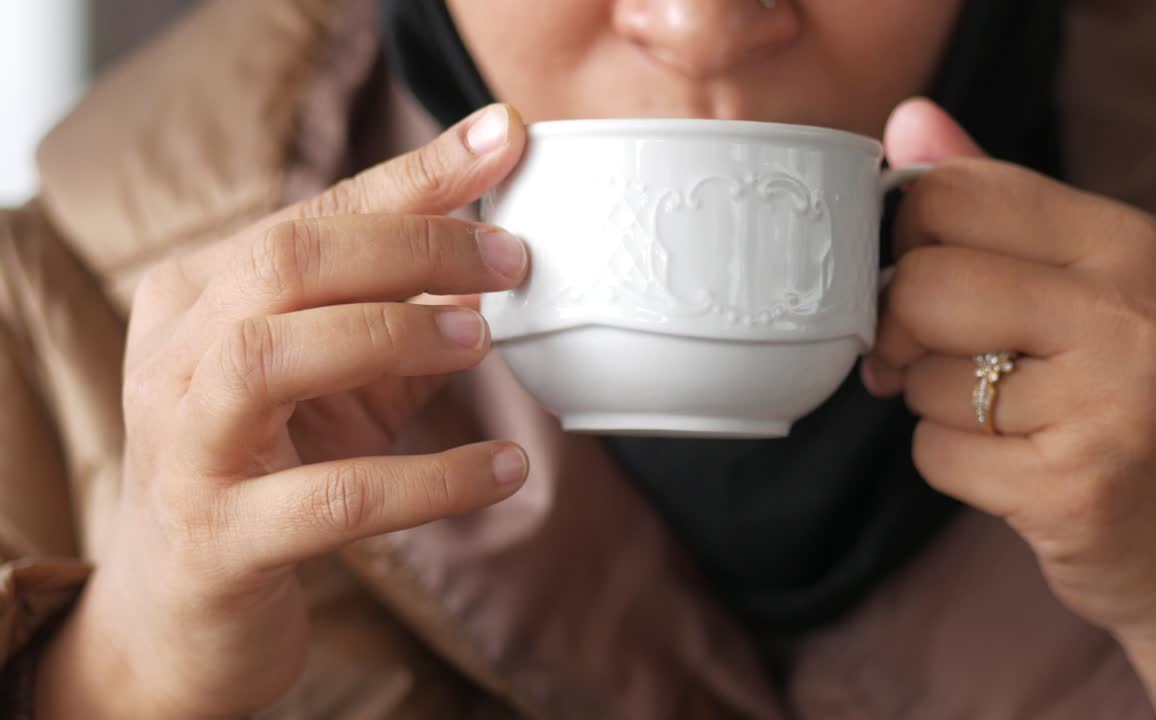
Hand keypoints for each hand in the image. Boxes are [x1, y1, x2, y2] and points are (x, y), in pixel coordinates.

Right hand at [35, 104, 531, 719]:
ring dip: (394, 332)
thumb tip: (488, 267)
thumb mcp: (336, 383)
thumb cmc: (268, 471)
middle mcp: (176, 356)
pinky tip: (504, 470)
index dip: (416, 174)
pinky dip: (432, 481)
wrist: (180, 610)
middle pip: (287, 261)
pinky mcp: (220, 540)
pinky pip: (333, 498)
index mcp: (199, 295)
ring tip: (481, 340)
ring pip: (273, 354)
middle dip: (413, 245)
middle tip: (511, 261)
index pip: (315, 214)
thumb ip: (400, 321)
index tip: (506, 139)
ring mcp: (186, 447)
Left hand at [863, 99, 1155, 714]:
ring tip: (1007, 423)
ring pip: (920, 378)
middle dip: (901, 335)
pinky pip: (935, 455)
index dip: (902, 244)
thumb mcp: (1080, 287)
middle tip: (933, 362)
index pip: (949, 194)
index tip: (918, 281)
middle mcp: (1124, 310)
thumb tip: (906, 121)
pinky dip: (951, 467)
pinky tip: (1014, 472)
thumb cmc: (1125, 403)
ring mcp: (1107, 401)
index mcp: (1121, 242)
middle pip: (918, 284)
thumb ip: (989, 204)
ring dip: (933, 408)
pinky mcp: (1074, 486)